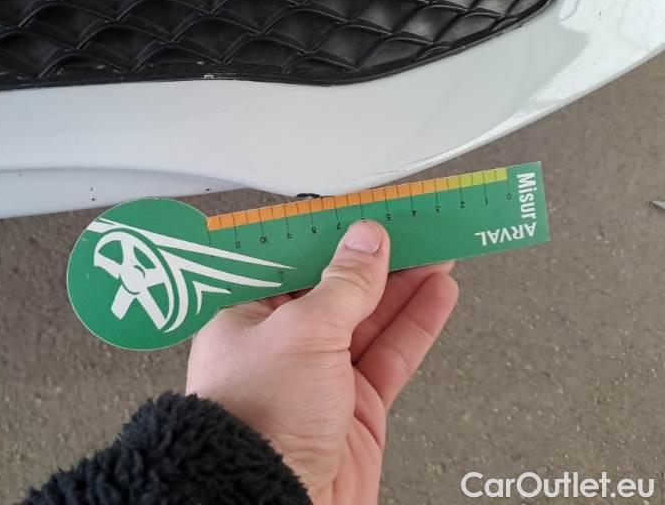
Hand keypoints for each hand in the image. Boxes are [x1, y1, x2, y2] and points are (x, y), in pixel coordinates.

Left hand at [186, 221, 457, 503]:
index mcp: (250, 315)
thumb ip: (342, 284)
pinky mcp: (356, 407)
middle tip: (413, 225)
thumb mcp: (301, 331)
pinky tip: (436, 295)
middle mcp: (284, 344)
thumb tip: (366, 242)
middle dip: (378, 256)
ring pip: (372, 317)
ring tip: (437, 249)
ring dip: (406, 283)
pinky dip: (417, 323)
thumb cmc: (254, 425)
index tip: (367, 212)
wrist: (270, 502)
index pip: (297, 259)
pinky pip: (392, 353)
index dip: (335, 232)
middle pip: (339, 286)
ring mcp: (322, 376)